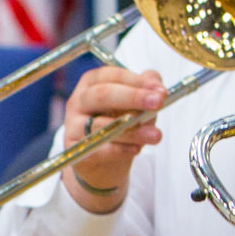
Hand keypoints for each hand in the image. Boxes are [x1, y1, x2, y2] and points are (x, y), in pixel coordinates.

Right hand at [55, 65, 165, 214]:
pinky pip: (99, 148)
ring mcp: (73, 125)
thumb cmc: (119, 123)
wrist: (104, 159)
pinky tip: (137, 149)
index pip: (113, 76)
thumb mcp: (135, 104)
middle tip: (158, 102)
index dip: (138, 82)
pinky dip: (121, 149)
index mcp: (92, 82)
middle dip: (133, 97)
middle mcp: (79, 100)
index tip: (161, 91)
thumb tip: (157, 84)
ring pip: (102, 125)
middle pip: (102, 95)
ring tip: (155, 135)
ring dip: (133, 130)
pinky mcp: (76, 149)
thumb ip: (145, 89)